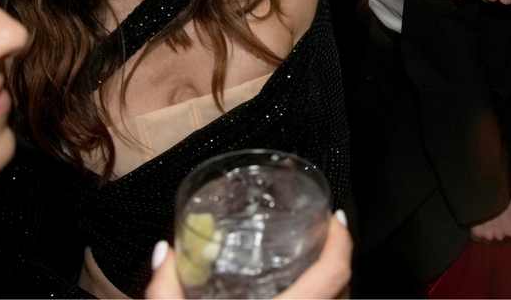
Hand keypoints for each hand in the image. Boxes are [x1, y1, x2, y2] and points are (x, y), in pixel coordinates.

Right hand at [145, 213, 352, 298]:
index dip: (343, 242)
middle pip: (345, 288)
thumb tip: (164, 252)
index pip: (336, 271)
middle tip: (325, 236)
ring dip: (333, 285)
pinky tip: (303, 295)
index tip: (336, 218)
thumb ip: (167, 289)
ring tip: (315, 264)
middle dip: (339, 260)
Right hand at [470, 192, 510, 241]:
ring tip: (482, 222)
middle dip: (495, 231)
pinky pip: (476, 237)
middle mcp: (501, 236)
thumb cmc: (504, 195)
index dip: (505, 227)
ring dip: (485, 233)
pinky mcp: (477, 233)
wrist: (489, 194)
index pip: (509, 234)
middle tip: (491, 220)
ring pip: (486, 239)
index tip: (501, 220)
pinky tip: (475, 225)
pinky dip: (475, 232)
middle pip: (497, 237)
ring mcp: (489, 236)